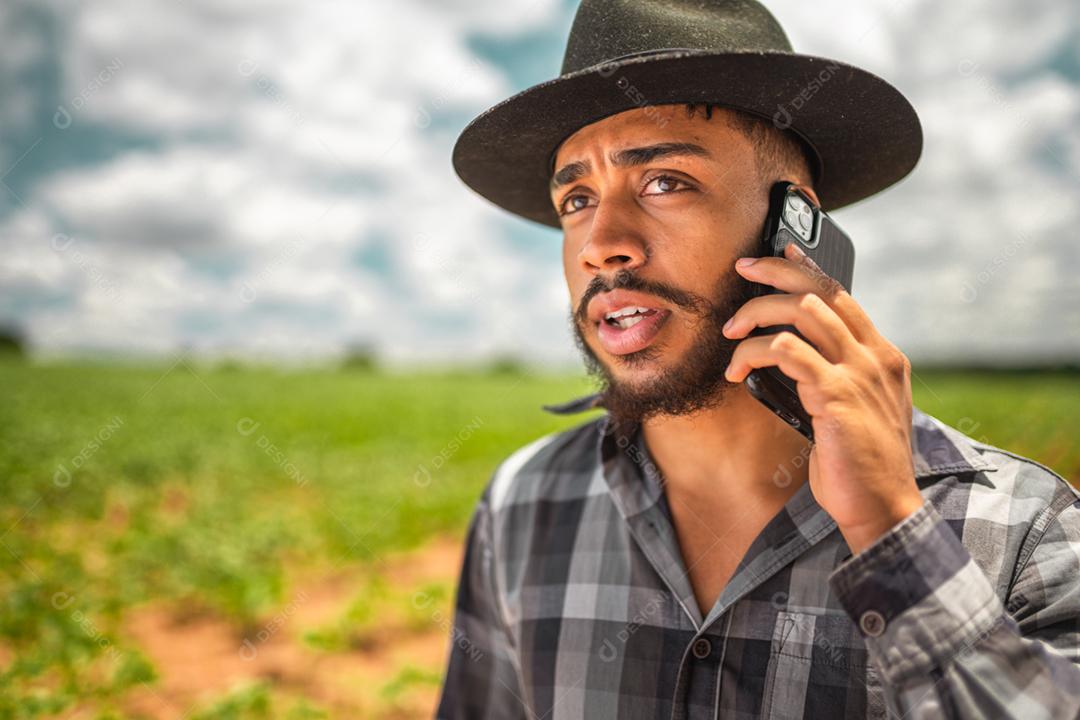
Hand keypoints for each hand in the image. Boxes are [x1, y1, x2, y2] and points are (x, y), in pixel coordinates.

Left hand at [721, 241, 923, 554]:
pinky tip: (737, 369)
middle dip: (774, 271)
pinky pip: (787, 352)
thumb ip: (833, 376)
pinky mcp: (837, 397)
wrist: (882, 508)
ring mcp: (859, 375)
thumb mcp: (851, 409)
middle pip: (820, 290)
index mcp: (882, 356)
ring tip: (730, 332)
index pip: (842, 295)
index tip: (777, 250)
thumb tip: (790, 352)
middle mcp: (875, 357)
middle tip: (741, 269)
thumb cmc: (858, 463)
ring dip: (756, 313)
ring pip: (801, 311)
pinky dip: (754, 352)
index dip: (806, 267)